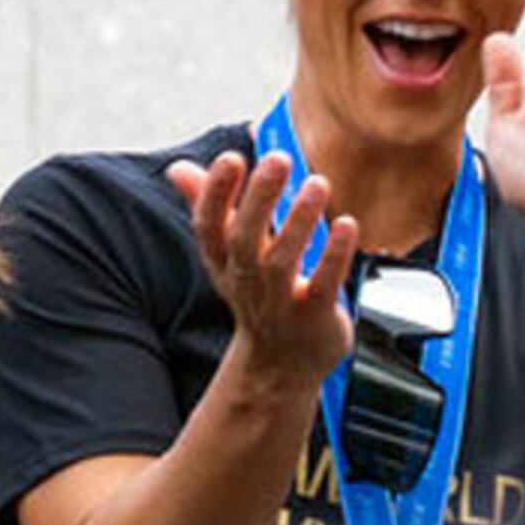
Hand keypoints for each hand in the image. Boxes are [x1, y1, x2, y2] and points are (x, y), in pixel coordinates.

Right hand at [164, 149, 355, 390]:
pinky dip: (334, 255)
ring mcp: (279, 300)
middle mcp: (246, 280)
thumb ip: (207, 207)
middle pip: (243, 239)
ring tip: (317, 184)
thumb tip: (178, 168)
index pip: (209, 225)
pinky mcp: (314, 315)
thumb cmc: (258, 297)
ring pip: (282, 260)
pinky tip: (347, 225)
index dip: (215, 193)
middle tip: (277, 160)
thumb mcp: (226, 255)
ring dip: (298, 221)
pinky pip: (323, 284)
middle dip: (258, 199)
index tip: (229, 159)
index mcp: (222, 261)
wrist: (281, 364)